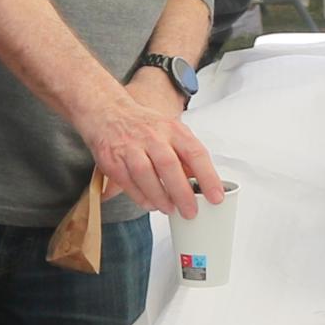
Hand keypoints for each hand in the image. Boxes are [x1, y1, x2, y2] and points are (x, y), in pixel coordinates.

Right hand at [79, 71, 222, 219]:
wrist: (108, 113)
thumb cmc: (144, 126)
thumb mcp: (171, 132)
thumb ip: (186, 155)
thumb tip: (203, 181)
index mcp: (172, 129)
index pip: (195, 153)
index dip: (208, 176)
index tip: (216, 196)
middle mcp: (152, 136)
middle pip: (169, 165)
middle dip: (182, 193)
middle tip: (191, 211)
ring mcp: (130, 147)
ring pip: (145, 174)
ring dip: (160, 196)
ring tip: (170, 209)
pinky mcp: (112, 159)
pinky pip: (128, 182)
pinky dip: (140, 197)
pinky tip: (150, 204)